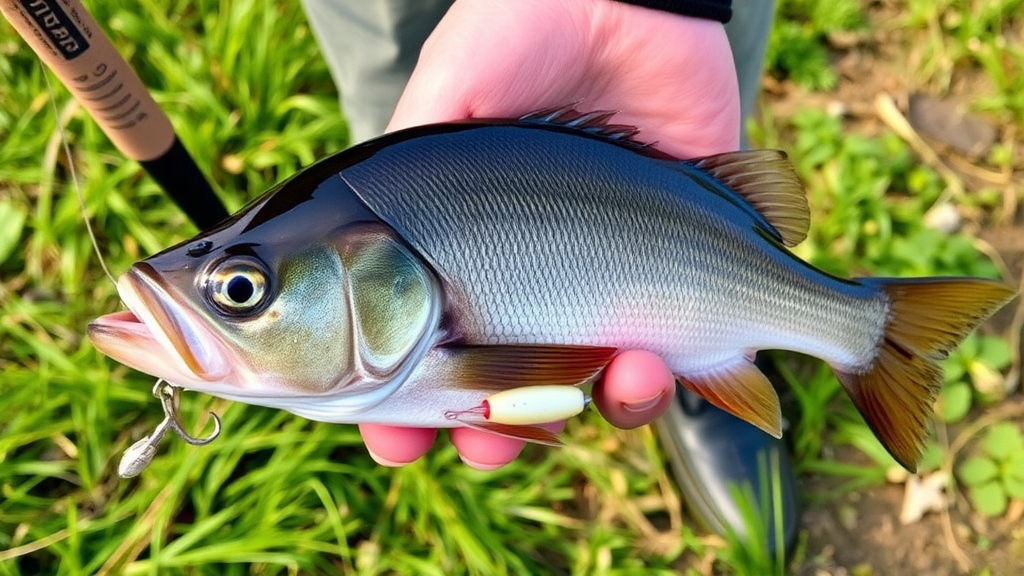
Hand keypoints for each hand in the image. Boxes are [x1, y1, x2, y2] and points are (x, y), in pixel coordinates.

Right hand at [364, 0, 740, 468]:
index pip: (432, 353)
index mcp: (473, 252)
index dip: (410, 410)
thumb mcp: (443, 100)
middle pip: (512, 390)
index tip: (396, 443)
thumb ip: (406, 184)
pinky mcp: (692, 275)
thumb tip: (359, 262)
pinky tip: (650, 360)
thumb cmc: (525, 32)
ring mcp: (615, 284)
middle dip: (494, 433)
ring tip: (590, 385)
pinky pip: (683, 364)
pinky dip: (666, 382)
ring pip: (597, 393)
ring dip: (589, 410)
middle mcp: (540, 278)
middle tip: (482, 444)